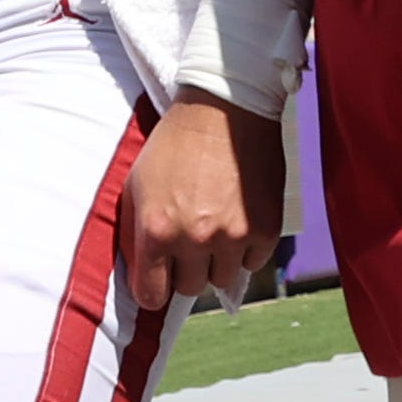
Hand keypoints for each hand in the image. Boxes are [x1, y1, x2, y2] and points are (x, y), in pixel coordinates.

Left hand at [119, 92, 283, 311]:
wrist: (225, 106)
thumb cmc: (175, 142)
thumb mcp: (137, 183)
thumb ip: (136, 232)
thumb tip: (140, 271)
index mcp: (157, 230)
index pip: (151, 295)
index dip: (154, 290)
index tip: (160, 281)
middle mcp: (194, 239)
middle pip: (190, 288)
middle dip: (187, 269)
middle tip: (190, 242)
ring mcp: (232, 237)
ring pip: (223, 279)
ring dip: (218, 261)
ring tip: (215, 229)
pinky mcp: (265, 229)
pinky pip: (253, 262)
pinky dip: (246, 249)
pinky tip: (238, 219)